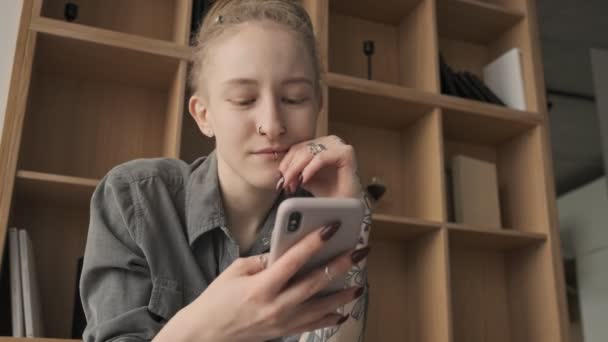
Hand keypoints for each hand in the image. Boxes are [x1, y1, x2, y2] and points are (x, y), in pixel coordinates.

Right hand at [156, 223, 369, 341]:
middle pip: (314, 283)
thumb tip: (286, 251)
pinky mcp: (283, 332)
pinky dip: (330, 318)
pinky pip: (312, 325)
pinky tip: (343, 311)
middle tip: (358, 252)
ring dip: (342, 295)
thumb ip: (263, 260)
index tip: (331, 228)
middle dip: (339, 266)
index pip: (293, 260)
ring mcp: (281, 322)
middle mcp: (275, 305)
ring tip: (359, 283)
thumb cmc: (217, 300)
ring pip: (320, 307)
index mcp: (261, 286)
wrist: (206, 334)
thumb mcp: (236, 271)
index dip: (314, 242)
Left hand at [278, 135, 361, 197]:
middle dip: (290, 168)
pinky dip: (309, 169)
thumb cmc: (329, 192)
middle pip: (301, 148)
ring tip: (293, 184)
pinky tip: (303, 180)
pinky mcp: (346, 153)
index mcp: (321, 144)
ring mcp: (339, 145)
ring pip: (309, 152)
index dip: (286, 163)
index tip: (281, 179)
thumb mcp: (305, 178)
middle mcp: (331, 141)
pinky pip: (321, 157)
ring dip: (296, 169)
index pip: (297, 147)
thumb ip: (294, 170)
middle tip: (285, 184)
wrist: (345, 207)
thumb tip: (280, 171)